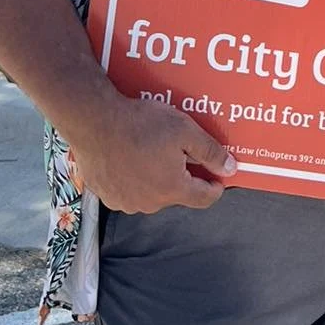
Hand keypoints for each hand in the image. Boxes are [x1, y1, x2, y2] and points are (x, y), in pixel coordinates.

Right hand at [68, 94, 235, 213]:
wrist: (94, 122)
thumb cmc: (140, 124)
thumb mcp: (185, 131)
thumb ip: (210, 153)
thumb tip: (229, 168)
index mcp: (172, 189)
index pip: (204, 199)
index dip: (215, 187)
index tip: (218, 178)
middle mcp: (149, 203)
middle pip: (176, 193)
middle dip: (181, 176)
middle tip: (178, 151)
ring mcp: (125, 201)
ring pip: (151, 193)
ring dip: (155, 178)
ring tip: (150, 151)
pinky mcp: (105, 194)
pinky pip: (128, 190)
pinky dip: (133, 178)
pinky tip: (129, 157)